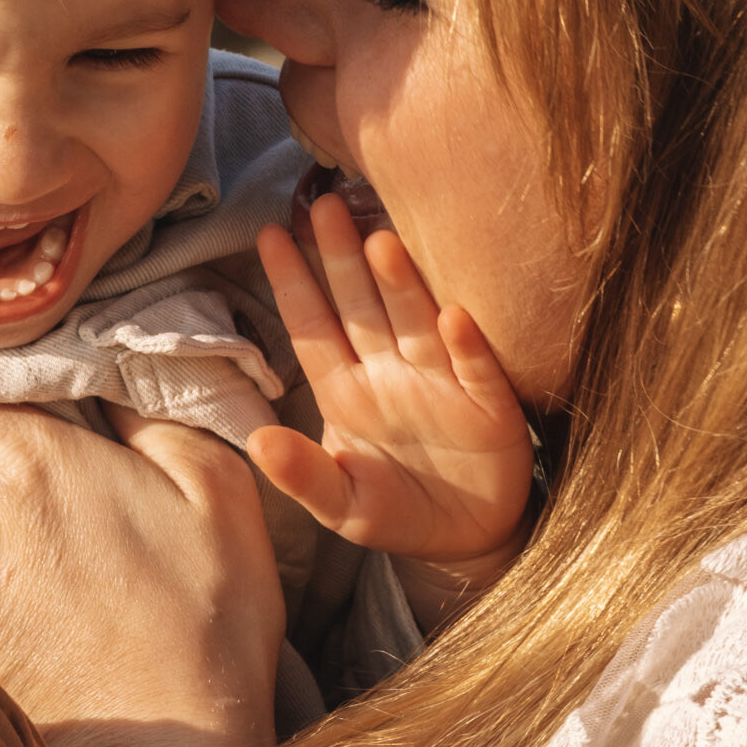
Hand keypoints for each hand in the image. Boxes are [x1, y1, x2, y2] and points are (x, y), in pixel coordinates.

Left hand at [248, 201, 532, 594]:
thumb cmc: (395, 510)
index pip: (312, 325)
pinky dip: (467, 344)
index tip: (268, 232)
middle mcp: (390, 371)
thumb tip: (256, 442)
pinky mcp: (490, 407)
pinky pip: (475, 369)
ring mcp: (440, 382)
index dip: (292, 280)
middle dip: (341, 256)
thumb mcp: (341, 503)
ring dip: (399, 283)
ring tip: (380, 240)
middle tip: (323, 204)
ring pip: (414, 320)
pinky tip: (456, 315)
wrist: (467, 543)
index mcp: (346, 387)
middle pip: (360, 305)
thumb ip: (302, 474)